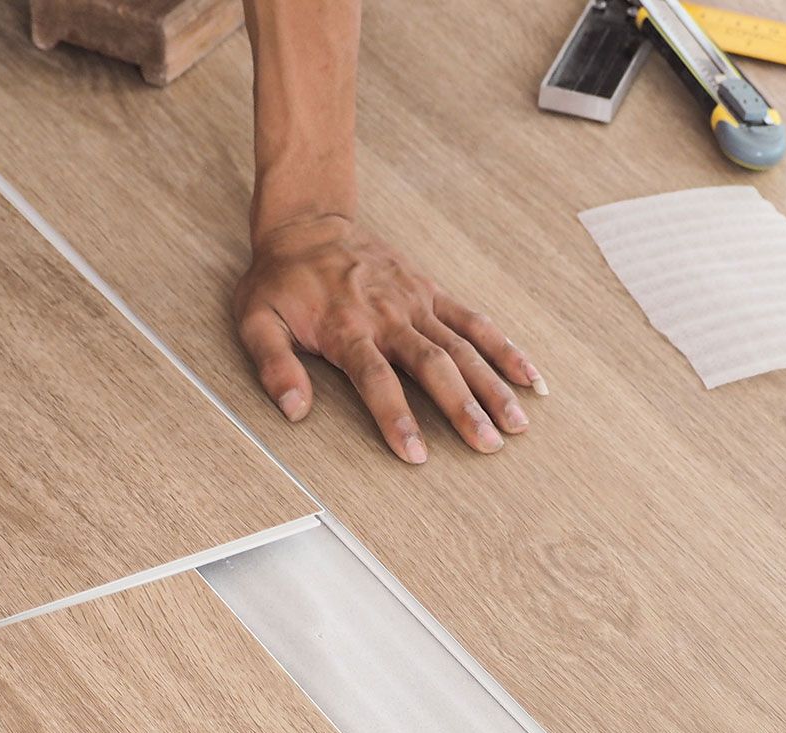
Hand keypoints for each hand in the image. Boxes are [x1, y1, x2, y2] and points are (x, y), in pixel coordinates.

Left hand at [233, 214, 543, 463]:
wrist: (309, 225)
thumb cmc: (280, 281)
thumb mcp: (256, 320)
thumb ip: (274, 365)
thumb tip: (294, 411)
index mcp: (347, 327)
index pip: (377, 379)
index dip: (396, 417)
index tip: (416, 454)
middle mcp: (389, 315)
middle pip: (433, 365)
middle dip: (462, 407)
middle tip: (487, 445)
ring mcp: (416, 302)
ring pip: (462, 346)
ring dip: (492, 385)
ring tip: (516, 424)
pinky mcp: (432, 292)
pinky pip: (473, 321)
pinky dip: (504, 349)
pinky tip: (528, 378)